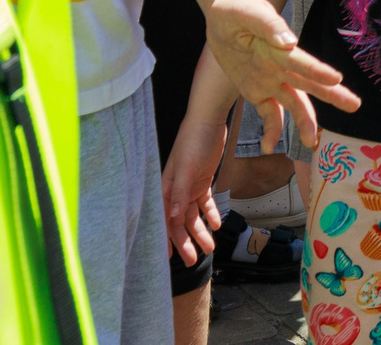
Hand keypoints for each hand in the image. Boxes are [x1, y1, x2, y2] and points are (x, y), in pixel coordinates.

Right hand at [159, 115, 228, 267]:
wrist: (208, 120)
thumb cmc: (192, 141)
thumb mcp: (185, 167)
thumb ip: (178, 192)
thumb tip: (171, 216)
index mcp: (166, 188)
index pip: (163, 220)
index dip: (165, 239)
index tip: (166, 259)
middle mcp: (175, 191)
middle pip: (179, 222)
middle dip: (186, 241)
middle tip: (194, 260)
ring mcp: (189, 186)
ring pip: (193, 216)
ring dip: (200, 231)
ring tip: (210, 247)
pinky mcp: (202, 181)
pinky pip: (205, 203)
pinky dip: (210, 214)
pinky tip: (217, 224)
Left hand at [205, 0, 358, 148]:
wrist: (225, 15)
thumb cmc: (238, 8)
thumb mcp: (247, 12)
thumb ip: (268, 25)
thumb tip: (289, 42)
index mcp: (280, 47)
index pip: (301, 61)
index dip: (318, 70)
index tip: (337, 79)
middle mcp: (280, 65)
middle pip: (309, 83)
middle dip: (331, 95)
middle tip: (354, 105)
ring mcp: (270, 79)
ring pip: (293, 103)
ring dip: (304, 120)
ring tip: (312, 140)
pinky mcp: (256, 90)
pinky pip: (268, 113)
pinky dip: (271, 130)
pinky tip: (269, 147)